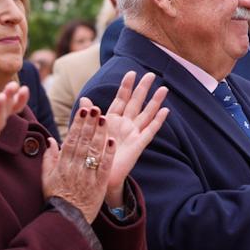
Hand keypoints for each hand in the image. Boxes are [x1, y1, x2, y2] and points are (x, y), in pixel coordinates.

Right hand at [42, 104, 115, 222]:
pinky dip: (108, 154)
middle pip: (84, 142)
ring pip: (94, 152)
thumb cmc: (56, 197)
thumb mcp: (47, 178)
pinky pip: (104, 167)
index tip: (83, 110)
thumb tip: (51, 140)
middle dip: (90, 124)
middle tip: (96, 108)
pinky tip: (112, 141)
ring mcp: (88, 176)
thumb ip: (48, 158)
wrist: (67, 220)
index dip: (78, 124)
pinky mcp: (99, 185)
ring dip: (100, 134)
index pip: (71, 140)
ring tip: (105, 118)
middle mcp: (75, 168)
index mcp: (62, 165)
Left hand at [93, 71, 169, 206]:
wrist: (98, 176)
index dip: (126, 86)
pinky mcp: (138, 145)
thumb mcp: (88, 132)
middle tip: (151, 74)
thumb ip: (88, 116)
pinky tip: (165, 111)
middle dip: (143, 89)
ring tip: (164, 89)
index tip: (131, 72)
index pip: (121, 99)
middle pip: (136, 103)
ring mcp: (133, 134)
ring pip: (146, 114)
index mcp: (112, 120)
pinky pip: (150, 131)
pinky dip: (158, 121)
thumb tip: (84, 99)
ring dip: (155, 102)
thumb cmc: (93, 155)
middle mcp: (125, 125)